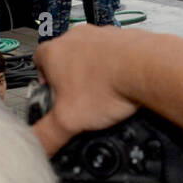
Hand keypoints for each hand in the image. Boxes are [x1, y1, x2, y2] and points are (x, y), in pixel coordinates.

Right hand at [31, 24, 140, 156]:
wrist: (147, 68)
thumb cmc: (107, 86)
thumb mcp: (68, 121)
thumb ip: (47, 136)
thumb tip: (35, 148)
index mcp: (53, 52)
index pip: (38, 65)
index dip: (45, 85)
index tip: (55, 100)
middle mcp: (76, 38)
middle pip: (67, 61)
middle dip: (73, 81)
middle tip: (82, 103)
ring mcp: (102, 34)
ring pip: (94, 56)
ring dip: (97, 74)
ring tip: (106, 97)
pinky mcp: (125, 37)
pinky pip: (118, 54)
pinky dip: (119, 69)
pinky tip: (125, 87)